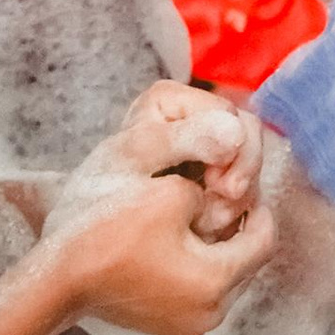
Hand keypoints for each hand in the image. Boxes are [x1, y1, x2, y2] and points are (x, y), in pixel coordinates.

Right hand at [40, 101, 276, 334]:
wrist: (55, 280)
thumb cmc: (107, 232)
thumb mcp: (166, 190)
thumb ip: (207, 186)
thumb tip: (217, 195)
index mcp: (215, 282)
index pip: (264, 239)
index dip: (258, 205)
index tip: (241, 182)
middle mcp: (209, 314)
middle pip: (245, 261)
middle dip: (236, 226)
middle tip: (217, 194)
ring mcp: (185, 326)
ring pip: (221, 276)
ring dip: (213, 246)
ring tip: (189, 215)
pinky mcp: (164, 327)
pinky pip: (196, 290)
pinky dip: (192, 265)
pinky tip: (168, 240)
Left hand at [105, 79, 263, 225]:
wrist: (85, 233)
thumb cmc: (103, 190)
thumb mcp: (138, 159)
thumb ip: (184, 138)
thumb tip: (235, 132)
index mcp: (170, 101)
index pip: (230, 115)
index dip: (236, 152)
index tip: (221, 187)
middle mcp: (190, 119)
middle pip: (247, 140)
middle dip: (239, 179)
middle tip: (217, 210)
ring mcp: (203, 151)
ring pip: (248, 171)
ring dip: (234, 202)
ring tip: (205, 224)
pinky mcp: (210, 182)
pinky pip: (240, 197)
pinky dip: (229, 215)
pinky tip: (208, 228)